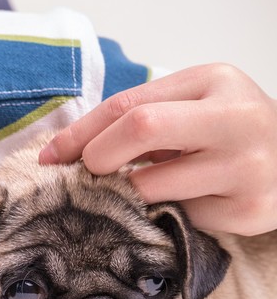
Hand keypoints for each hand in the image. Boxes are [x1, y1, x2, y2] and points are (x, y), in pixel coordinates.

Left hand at [39, 64, 276, 235]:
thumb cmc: (227, 129)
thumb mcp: (192, 104)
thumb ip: (139, 116)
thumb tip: (64, 148)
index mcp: (214, 81)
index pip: (129, 103)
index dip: (80, 132)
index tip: (51, 156)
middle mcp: (235, 118)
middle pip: (141, 129)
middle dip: (98, 156)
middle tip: (89, 175)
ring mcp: (246, 167)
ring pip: (153, 186)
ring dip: (129, 193)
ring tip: (137, 188)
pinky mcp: (248, 211)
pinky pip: (179, 217)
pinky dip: (165, 213)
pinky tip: (182, 202)